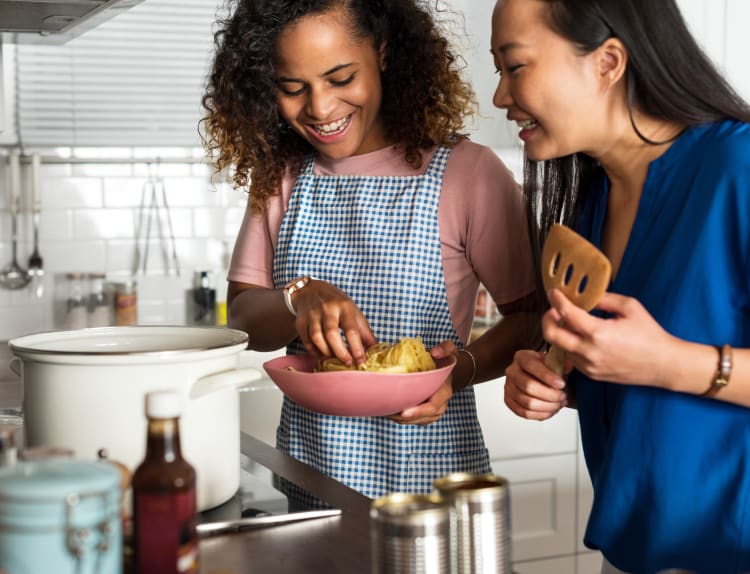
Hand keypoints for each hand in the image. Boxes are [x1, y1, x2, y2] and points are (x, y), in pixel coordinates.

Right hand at [293, 280, 376, 365]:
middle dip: (340, 352)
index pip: (351, 329)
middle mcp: (327, 309)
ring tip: (335, 358)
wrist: (311, 290)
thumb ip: (364, 332)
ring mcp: (312, 314)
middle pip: (332, 334)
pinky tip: (323, 354)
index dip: (357, 347)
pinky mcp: (300, 322)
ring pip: (316, 338)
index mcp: (344, 306)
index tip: (361, 361)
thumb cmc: (337, 304)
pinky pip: (307, 342)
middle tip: (348, 363)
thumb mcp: (353, 312)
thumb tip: (376, 350)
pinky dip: (315, 352)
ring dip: (327, 353)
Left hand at [388, 341, 456, 425]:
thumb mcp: (449, 350)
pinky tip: (388, 411)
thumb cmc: (446, 360)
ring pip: (416, 421)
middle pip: (422, 417)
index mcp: (445, 392)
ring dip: (400, 419)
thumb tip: (435, 352)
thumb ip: (445, 348)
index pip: (433, 406)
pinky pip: (413, 420)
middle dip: (404, 417)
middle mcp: (441, 405)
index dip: (418, 411)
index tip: (403, 411)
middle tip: (386, 412)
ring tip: (384, 412)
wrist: (448, 371)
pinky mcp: (426, 414)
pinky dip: (400, 418)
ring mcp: (433, 412)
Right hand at [504, 349, 567, 419]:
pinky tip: (550, 411)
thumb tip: (569, 365)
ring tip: (559, 405)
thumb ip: (562, 364)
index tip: (562, 384)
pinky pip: (523, 413)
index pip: (532, 366)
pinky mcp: (509, 401)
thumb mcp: (556, 362)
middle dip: (549, 395)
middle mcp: (511, 371)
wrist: (540, 378)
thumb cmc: (548, 370)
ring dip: (547, 406)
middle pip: (528, 387)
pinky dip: (539, 414)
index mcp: (522, 357)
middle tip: (563, 397)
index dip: (547, 376)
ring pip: (527, 402)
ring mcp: (508, 387)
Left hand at [543, 289, 674, 386]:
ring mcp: (589, 366)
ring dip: (560, 333)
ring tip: (571, 322)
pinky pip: (571, 358)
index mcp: (599, 333)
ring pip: (560, 347)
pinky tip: (581, 337)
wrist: (664, 365)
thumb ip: (603, 299)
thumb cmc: (650, 335)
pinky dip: (571, 346)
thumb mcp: (630, 307)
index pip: (566, 313)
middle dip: (547, 319)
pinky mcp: (591, 374)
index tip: (553, 292)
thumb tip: (585, 295)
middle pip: (551, 335)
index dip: (556, 300)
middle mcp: (590, 352)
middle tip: (554, 310)